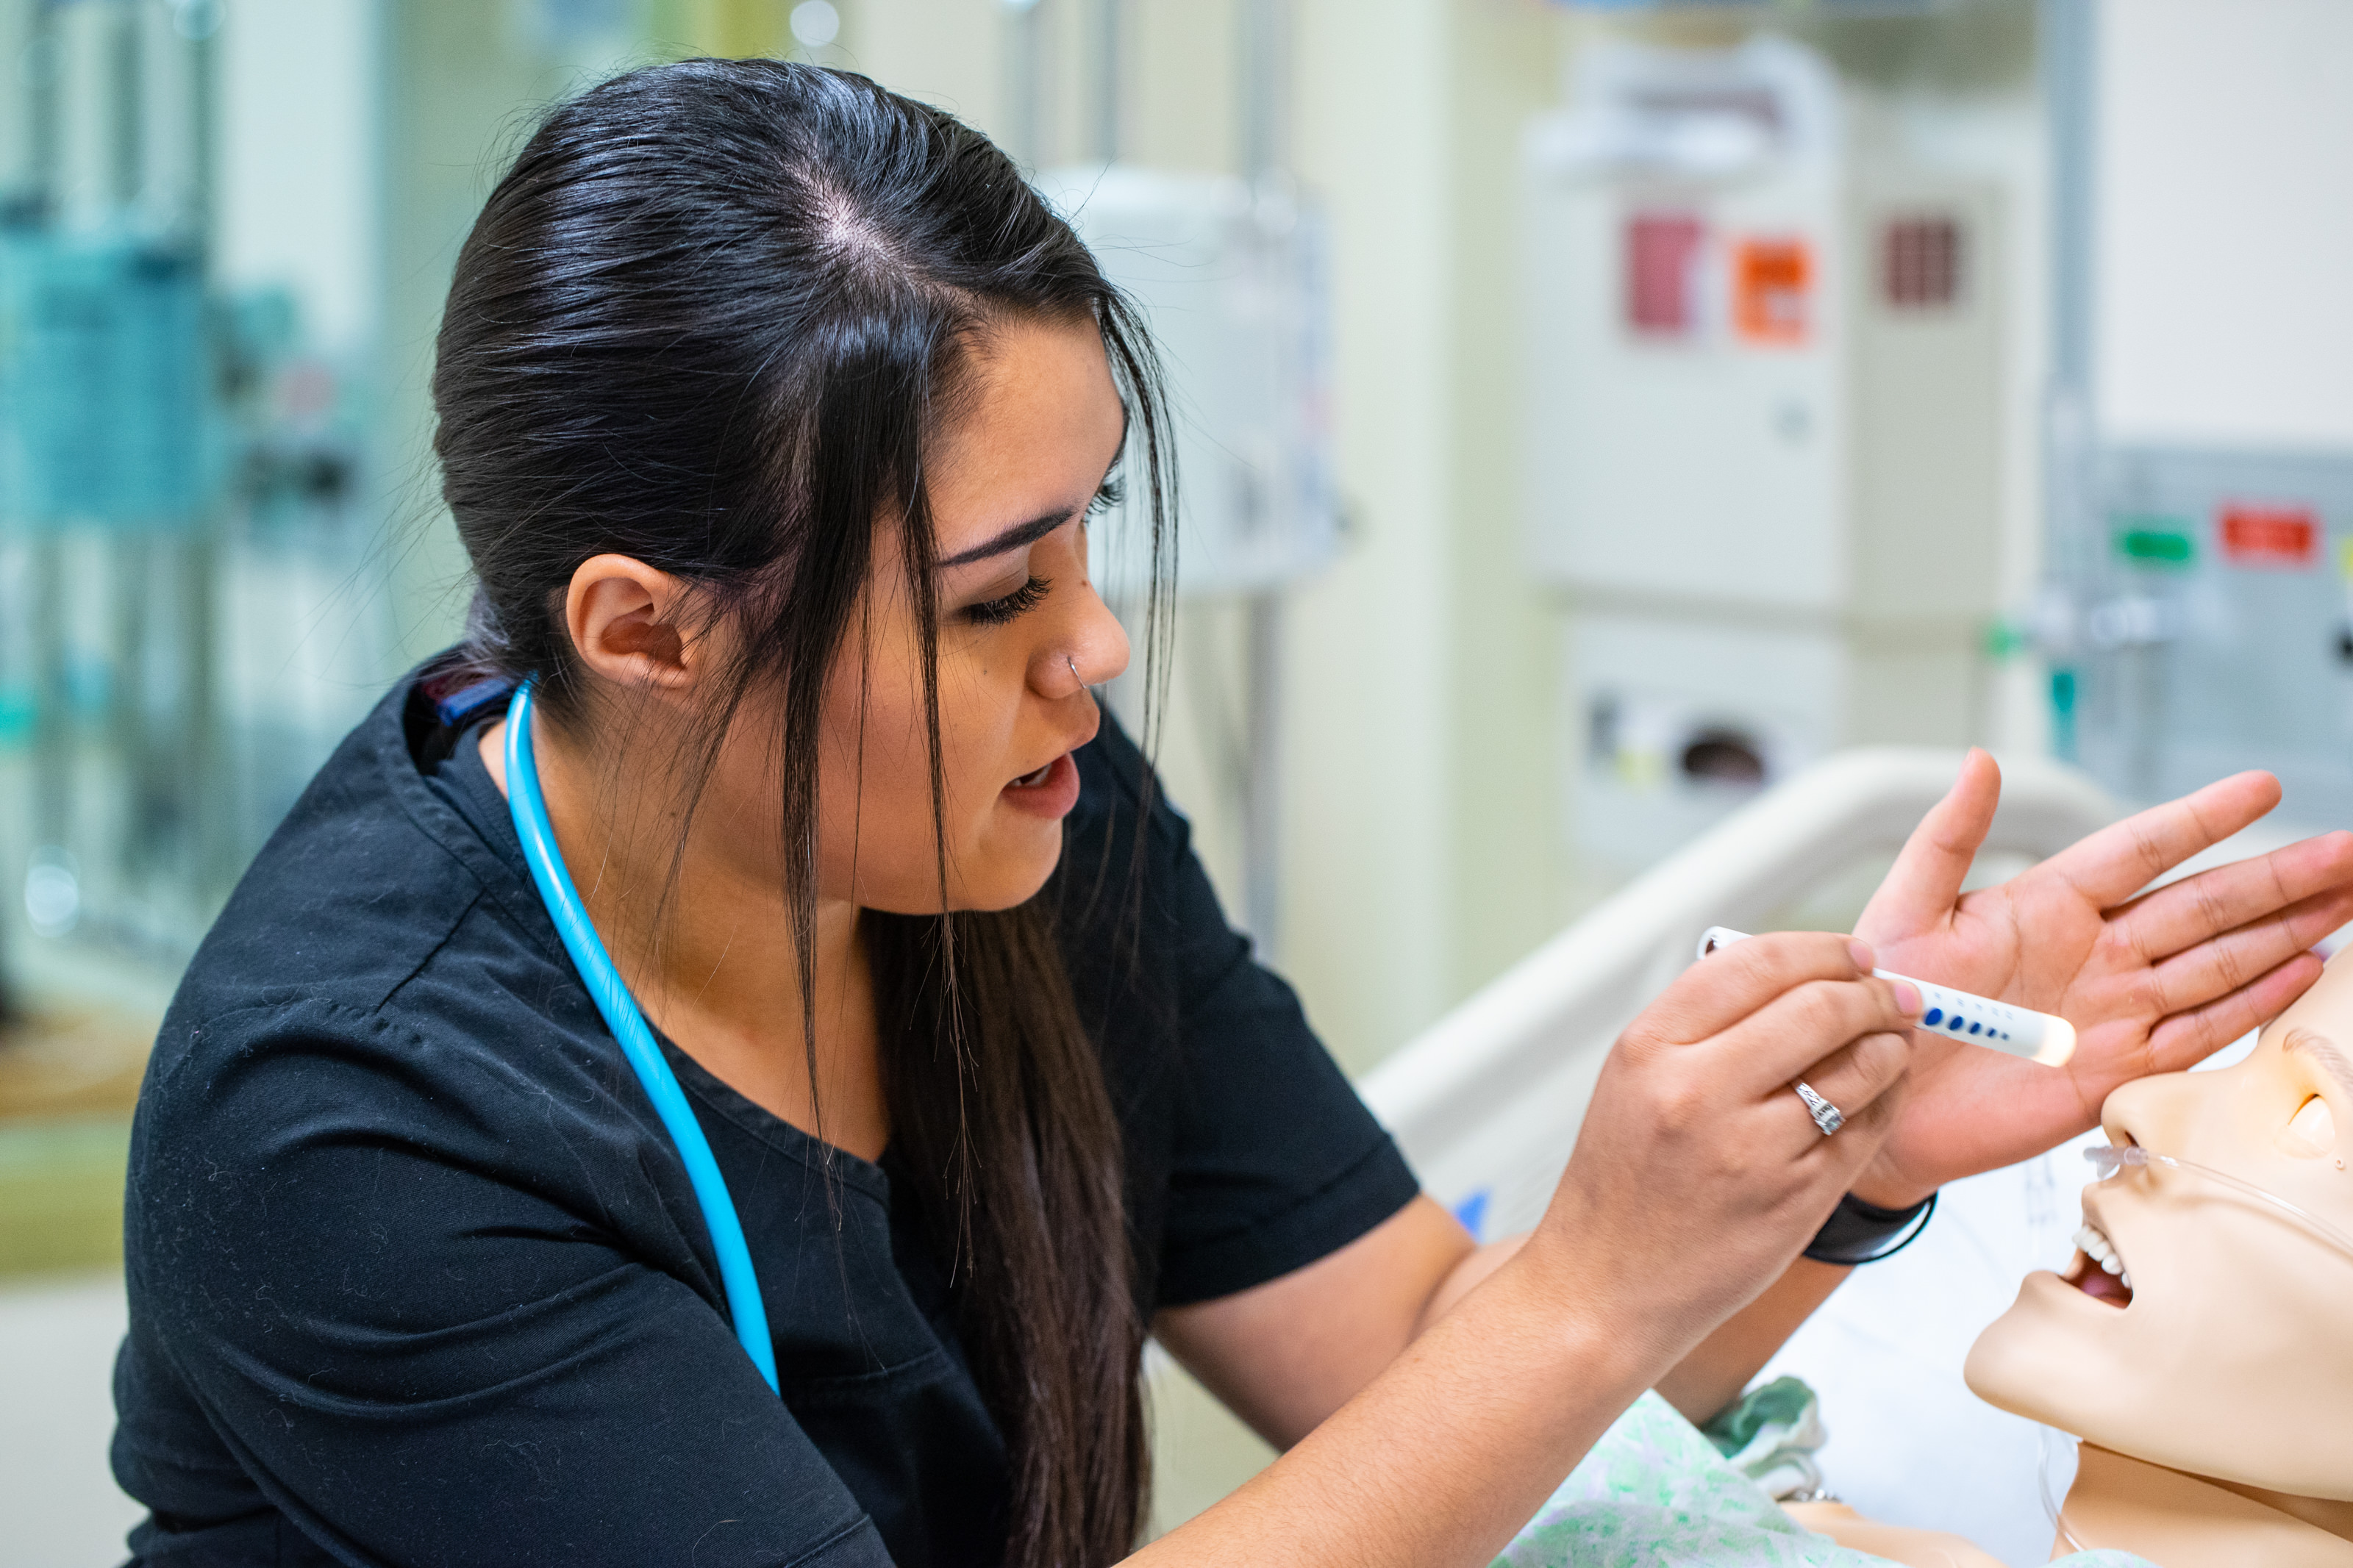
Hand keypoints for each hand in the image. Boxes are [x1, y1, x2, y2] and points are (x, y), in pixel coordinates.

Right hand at [1529, 934, 1916, 1373]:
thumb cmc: (1623, 1181)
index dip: (1822, 950)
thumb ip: (1705, 1024)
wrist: (1603, 1287)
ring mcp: (1750, 1149)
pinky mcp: (1794, 1199)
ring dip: (1891, 1045)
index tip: (1855, 954)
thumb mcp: (1635, 1080)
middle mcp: (1697, 1091)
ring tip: (1895, 1040)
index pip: (1756, 964)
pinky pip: (1865, 1130)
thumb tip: (1798, 974)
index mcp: (1650, 1048)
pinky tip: (1880, 1094)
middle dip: (1872, 994)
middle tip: (1894, 995)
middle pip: (1818, 1007)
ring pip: (1857, 1067)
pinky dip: (1885, 1101)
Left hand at [1849, 751, 2352, 1203]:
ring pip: (2219, 960)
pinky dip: (2254, 1002)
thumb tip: (1979, 761)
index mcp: (2045, 903)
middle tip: (2345, 847)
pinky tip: (2305, 969)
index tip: (2261, 786)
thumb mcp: (1902, 911)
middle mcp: (2093, 950)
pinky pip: (2200, 1031)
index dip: (2199, 818)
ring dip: (2285, 930)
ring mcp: (2113, 1009)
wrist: (1872, 1099)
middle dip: (2277, 875)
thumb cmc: (1878, 1003)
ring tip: (2346, 895)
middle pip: (2203, 903)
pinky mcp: (2118, 1069)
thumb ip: (1945, 839)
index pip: (2139, 848)